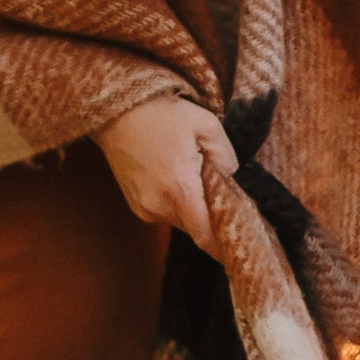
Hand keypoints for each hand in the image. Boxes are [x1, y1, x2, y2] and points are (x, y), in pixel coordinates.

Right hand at [99, 94, 238, 253]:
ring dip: (195, 208)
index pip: (207, 237)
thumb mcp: (207, 125)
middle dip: (214, 217)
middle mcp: (158, 206)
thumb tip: (229, 182)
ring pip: (183, 222)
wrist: (115, 111)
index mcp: (179, 188)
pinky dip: (178, 203)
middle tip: (223, 192)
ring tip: (193, 175)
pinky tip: (176, 177)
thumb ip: (227, 159)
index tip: (243, 248)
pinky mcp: (137, 206)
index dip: (226, 247)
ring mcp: (144, 209)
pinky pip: (167, 214)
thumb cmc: (162, 114)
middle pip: (198, 229)